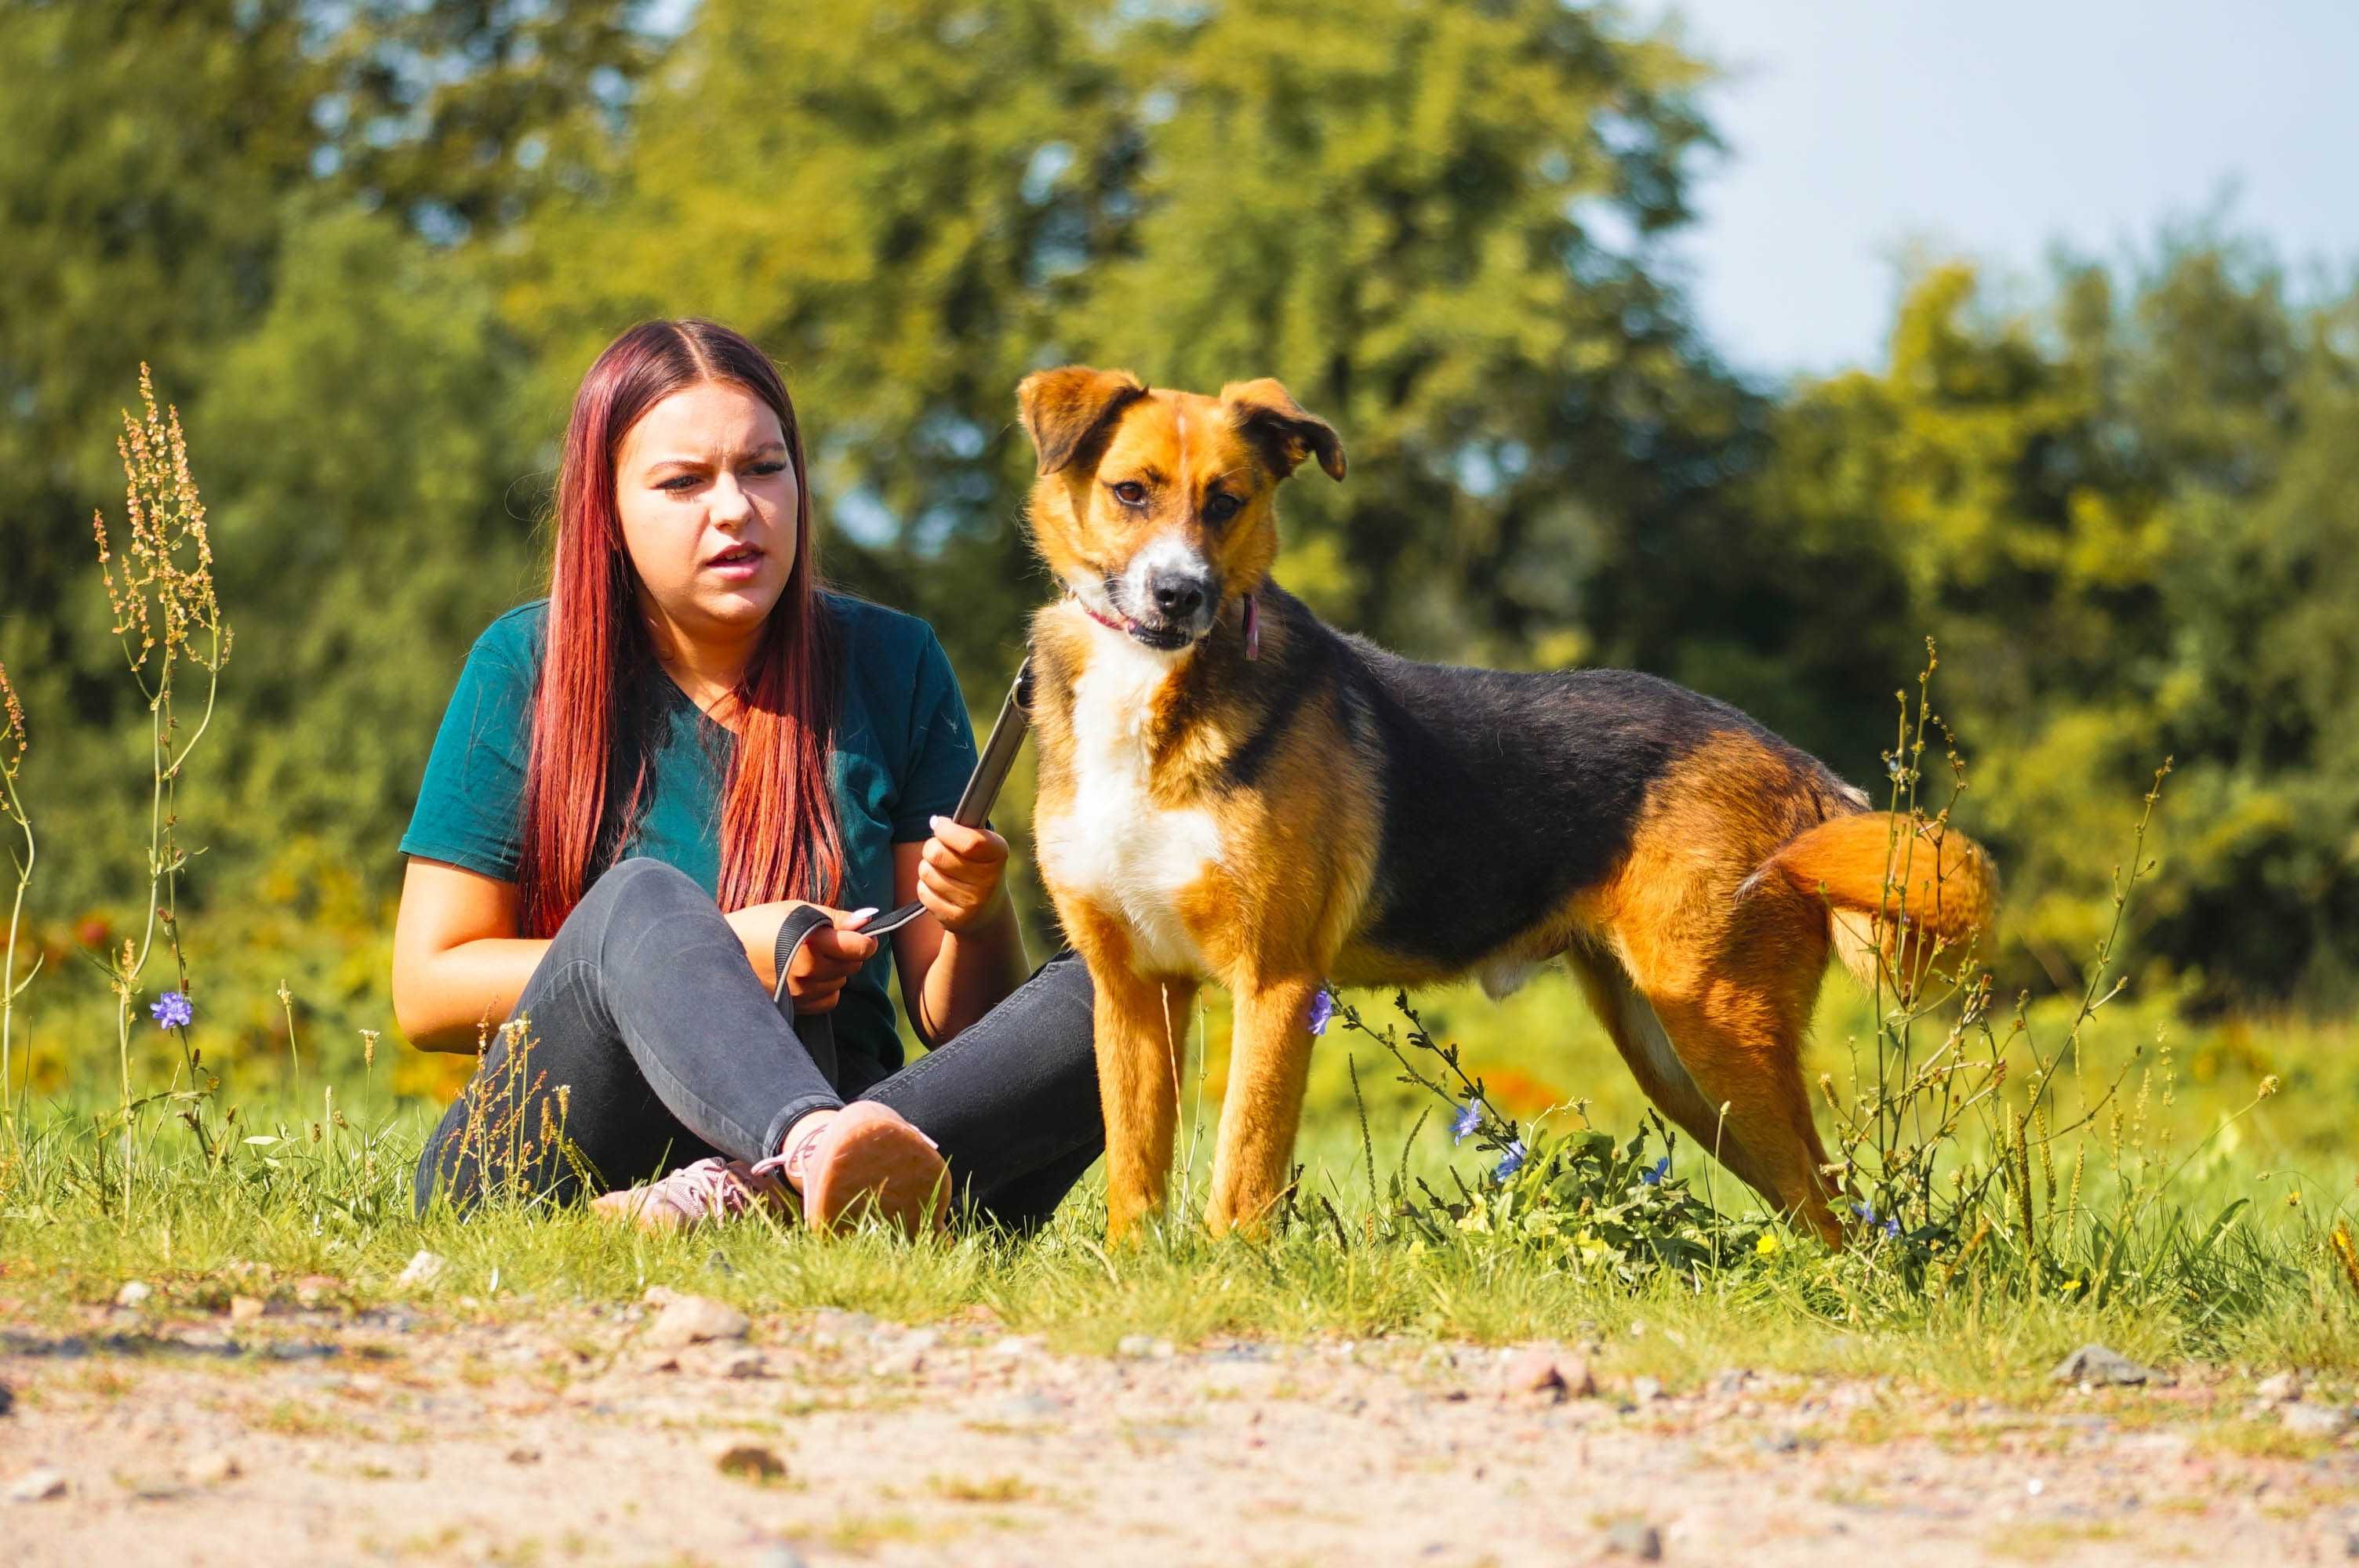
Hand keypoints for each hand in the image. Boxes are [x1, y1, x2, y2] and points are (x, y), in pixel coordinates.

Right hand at [723, 900, 878, 1012]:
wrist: (722, 951)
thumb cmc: (759, 924)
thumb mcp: (796, 910)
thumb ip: (834, 917)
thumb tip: (867, 920)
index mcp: (812, 943)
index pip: (860, 947)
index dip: (865, 939)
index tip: (859, 933)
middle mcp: (810, 971)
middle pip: (853, 965)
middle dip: (848, 952)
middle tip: (827, 941)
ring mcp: (803, 992)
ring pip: (841, 982)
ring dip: (835, 970)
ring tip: (810, 957)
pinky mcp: (796, 1006)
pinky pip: (828, 1000)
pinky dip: (825, 988)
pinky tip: (807, 976)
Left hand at [916, 816, 1009, 933]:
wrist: (988, 911)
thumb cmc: (979, 867)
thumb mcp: (983, 846)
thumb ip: (963, 830)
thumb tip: (936, 822)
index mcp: (998, 854)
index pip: (968, 841)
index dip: (946, 830)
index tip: (940, 825)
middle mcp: (989, 881)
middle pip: (937, 854)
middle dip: (931, 847)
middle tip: (937, 849)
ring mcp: (972, 903)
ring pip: (927, 872)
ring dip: (927, 867)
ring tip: (940, 870)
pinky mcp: (955, 919)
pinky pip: (923, 893)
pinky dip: (925, 887)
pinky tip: (939, 888)